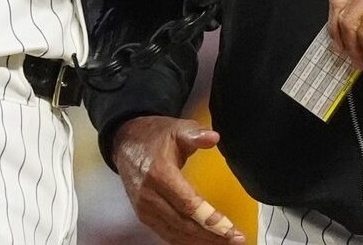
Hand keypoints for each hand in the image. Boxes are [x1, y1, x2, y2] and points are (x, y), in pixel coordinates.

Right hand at [111, 116, 244, 244]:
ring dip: (201, 242)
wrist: (126, 143)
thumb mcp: (176, 129)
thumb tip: (214, 137)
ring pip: (176, 233)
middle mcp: (149, 196)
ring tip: (226, 243)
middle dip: (211, 235)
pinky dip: (186, 242)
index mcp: (159, 174)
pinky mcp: (143, 216)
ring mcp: (144, 208)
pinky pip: (167, 234)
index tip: (230, 228)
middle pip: (183, 224)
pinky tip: (204, 242)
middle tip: (236, 239)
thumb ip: (195, 134)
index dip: (210, 219)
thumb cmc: (155, 136)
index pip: (187, 204)